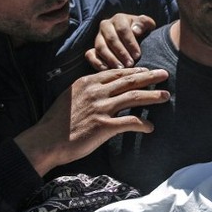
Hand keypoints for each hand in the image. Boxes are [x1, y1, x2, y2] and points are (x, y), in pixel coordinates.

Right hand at [15, 66, 167, 175]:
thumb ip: (88, 90)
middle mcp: (96, 92)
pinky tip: (150, 128)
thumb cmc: (58, 122)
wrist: (46, 140)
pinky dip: (142, 124)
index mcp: (88, 82)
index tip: (148, 71)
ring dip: (152, 96)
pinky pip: (129, 123)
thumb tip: (103, 87)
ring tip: (166, 96)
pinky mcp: (103, 126)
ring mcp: (100, 108)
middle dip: (150, 76)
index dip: (135, 71)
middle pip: (129, 80)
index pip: (117, 73)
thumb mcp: (71, 96)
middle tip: (164, 74)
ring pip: (133, 97)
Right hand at [87, 13, 156, 69]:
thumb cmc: (141, 32)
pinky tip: (107, 70)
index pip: (123, 29)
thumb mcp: (146, 26)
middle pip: (111, 39)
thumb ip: (144, 24)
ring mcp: (97, 37)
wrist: (133, 39)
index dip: (130, 43)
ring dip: (111, 59)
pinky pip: (89, 55)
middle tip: (130, 64)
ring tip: (121, 69)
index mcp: (119, 18)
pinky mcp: (92, 48)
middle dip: (121, 53)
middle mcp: (105, 26)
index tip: (137, 55)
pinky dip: (96, 63)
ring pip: (100, 47)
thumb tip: (135, 30)